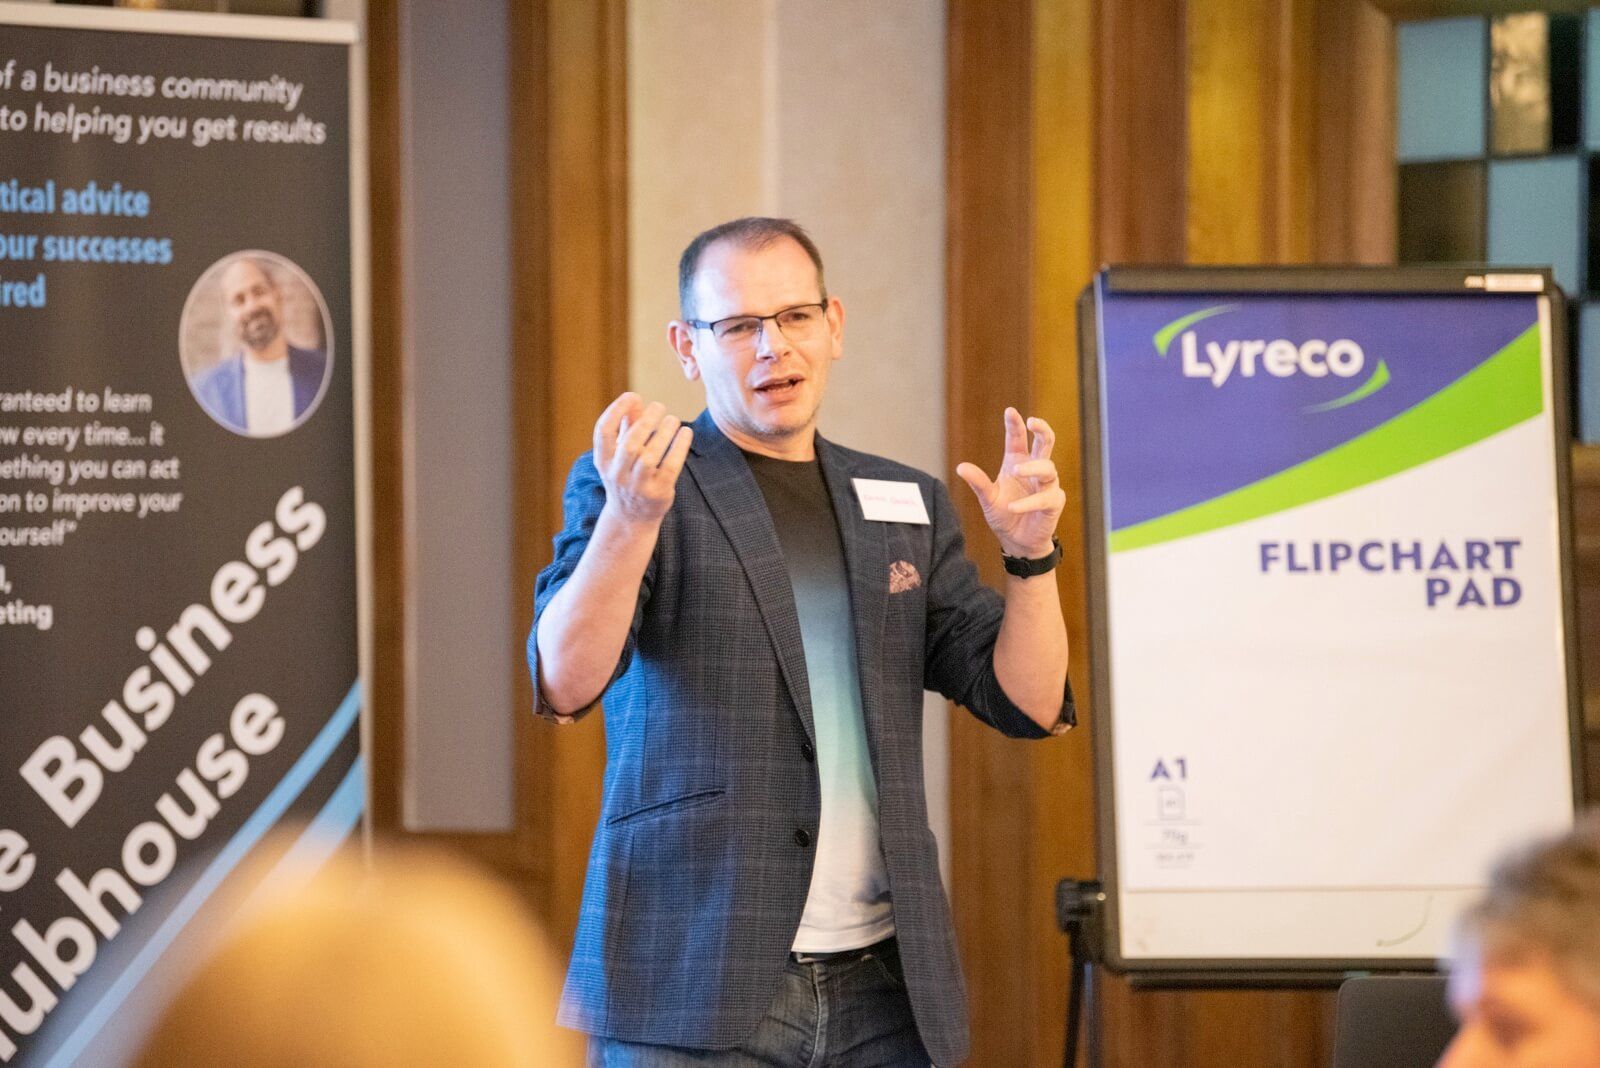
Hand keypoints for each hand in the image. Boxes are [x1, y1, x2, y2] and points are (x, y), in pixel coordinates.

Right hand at [593, 393, 692, 524]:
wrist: (631, 517)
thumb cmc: (627, 475)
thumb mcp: (620, 454)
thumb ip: (627, 427)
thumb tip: (635, 399)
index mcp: (603, 460)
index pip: (603, 431)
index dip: (616, 410)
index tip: (632, 396)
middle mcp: (617, 474)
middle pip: (630, 444)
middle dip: (645, 421)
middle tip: (659, 406)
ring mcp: (637, 486)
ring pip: (649, 457)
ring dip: (663, 434)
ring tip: (673, 419)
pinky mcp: (658, 493)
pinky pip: (670, 467)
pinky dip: (679, 448)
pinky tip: (685, 433)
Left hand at [955, 407, 1063, 559]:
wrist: (1017, 542)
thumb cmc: (1004, 515)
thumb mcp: (987, 498)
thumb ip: (978, 483)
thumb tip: (960, 467)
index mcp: (1017, 462)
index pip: (1018, 439)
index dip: (1015, 424)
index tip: (1010, 411)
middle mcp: (1035, 470)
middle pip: (1045, 443)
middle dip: (1042, 430)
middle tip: (1032, 421)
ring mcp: (1047, 485)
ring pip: (1048, 468)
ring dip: (1032, 467)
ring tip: (1016, 470)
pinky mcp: (1053, 503)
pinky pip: (1044, 498)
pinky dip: (1028, 502)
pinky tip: (1014, 506)